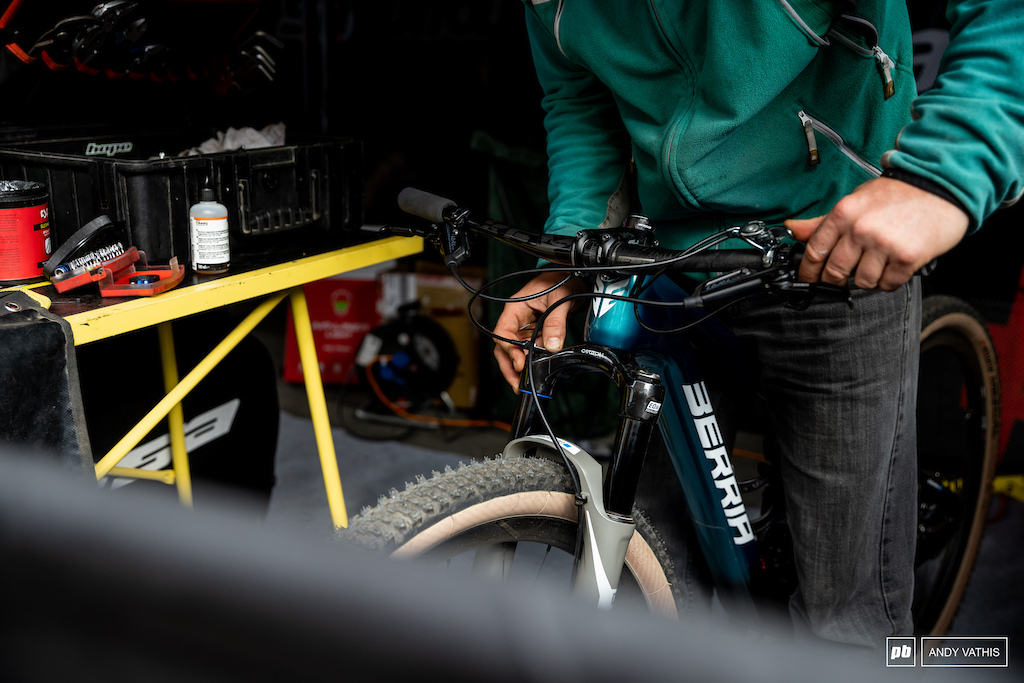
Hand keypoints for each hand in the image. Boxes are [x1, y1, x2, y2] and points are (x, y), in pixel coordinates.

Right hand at [492, 271, 584, 390]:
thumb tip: (551, 345)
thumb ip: (555, 322)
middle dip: (509, 366)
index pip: (503, 332)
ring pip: (516, 351)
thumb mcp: (560, 299)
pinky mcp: (536, 332)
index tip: (520, 362)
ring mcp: (525, 327)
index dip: (509, 349)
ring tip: (524, 383)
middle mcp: (517, 319)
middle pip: (504, 346)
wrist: (573, 277)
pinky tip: (536, 370)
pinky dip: (532, 361)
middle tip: (517, 384)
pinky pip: (530, 349)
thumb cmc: (561, 279)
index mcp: (515, 307)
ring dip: (519, 367)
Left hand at [786, 177, 968, 290]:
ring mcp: (884, 244)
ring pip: (862, 281)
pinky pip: (887, 284)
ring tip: (878, 261)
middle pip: (835, 272)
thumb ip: (823, 221)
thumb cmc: (897, 195)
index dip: (808, 271)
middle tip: (846, 273)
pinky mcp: (907, 258)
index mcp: (844, 214)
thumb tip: (792, 229)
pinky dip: (889, 280)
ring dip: (868, 277)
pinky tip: (894, 264)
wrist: (942, 185)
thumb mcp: (855, 200)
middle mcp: (861, 229)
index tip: (808, 279)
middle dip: (836, 278)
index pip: (815, 252)